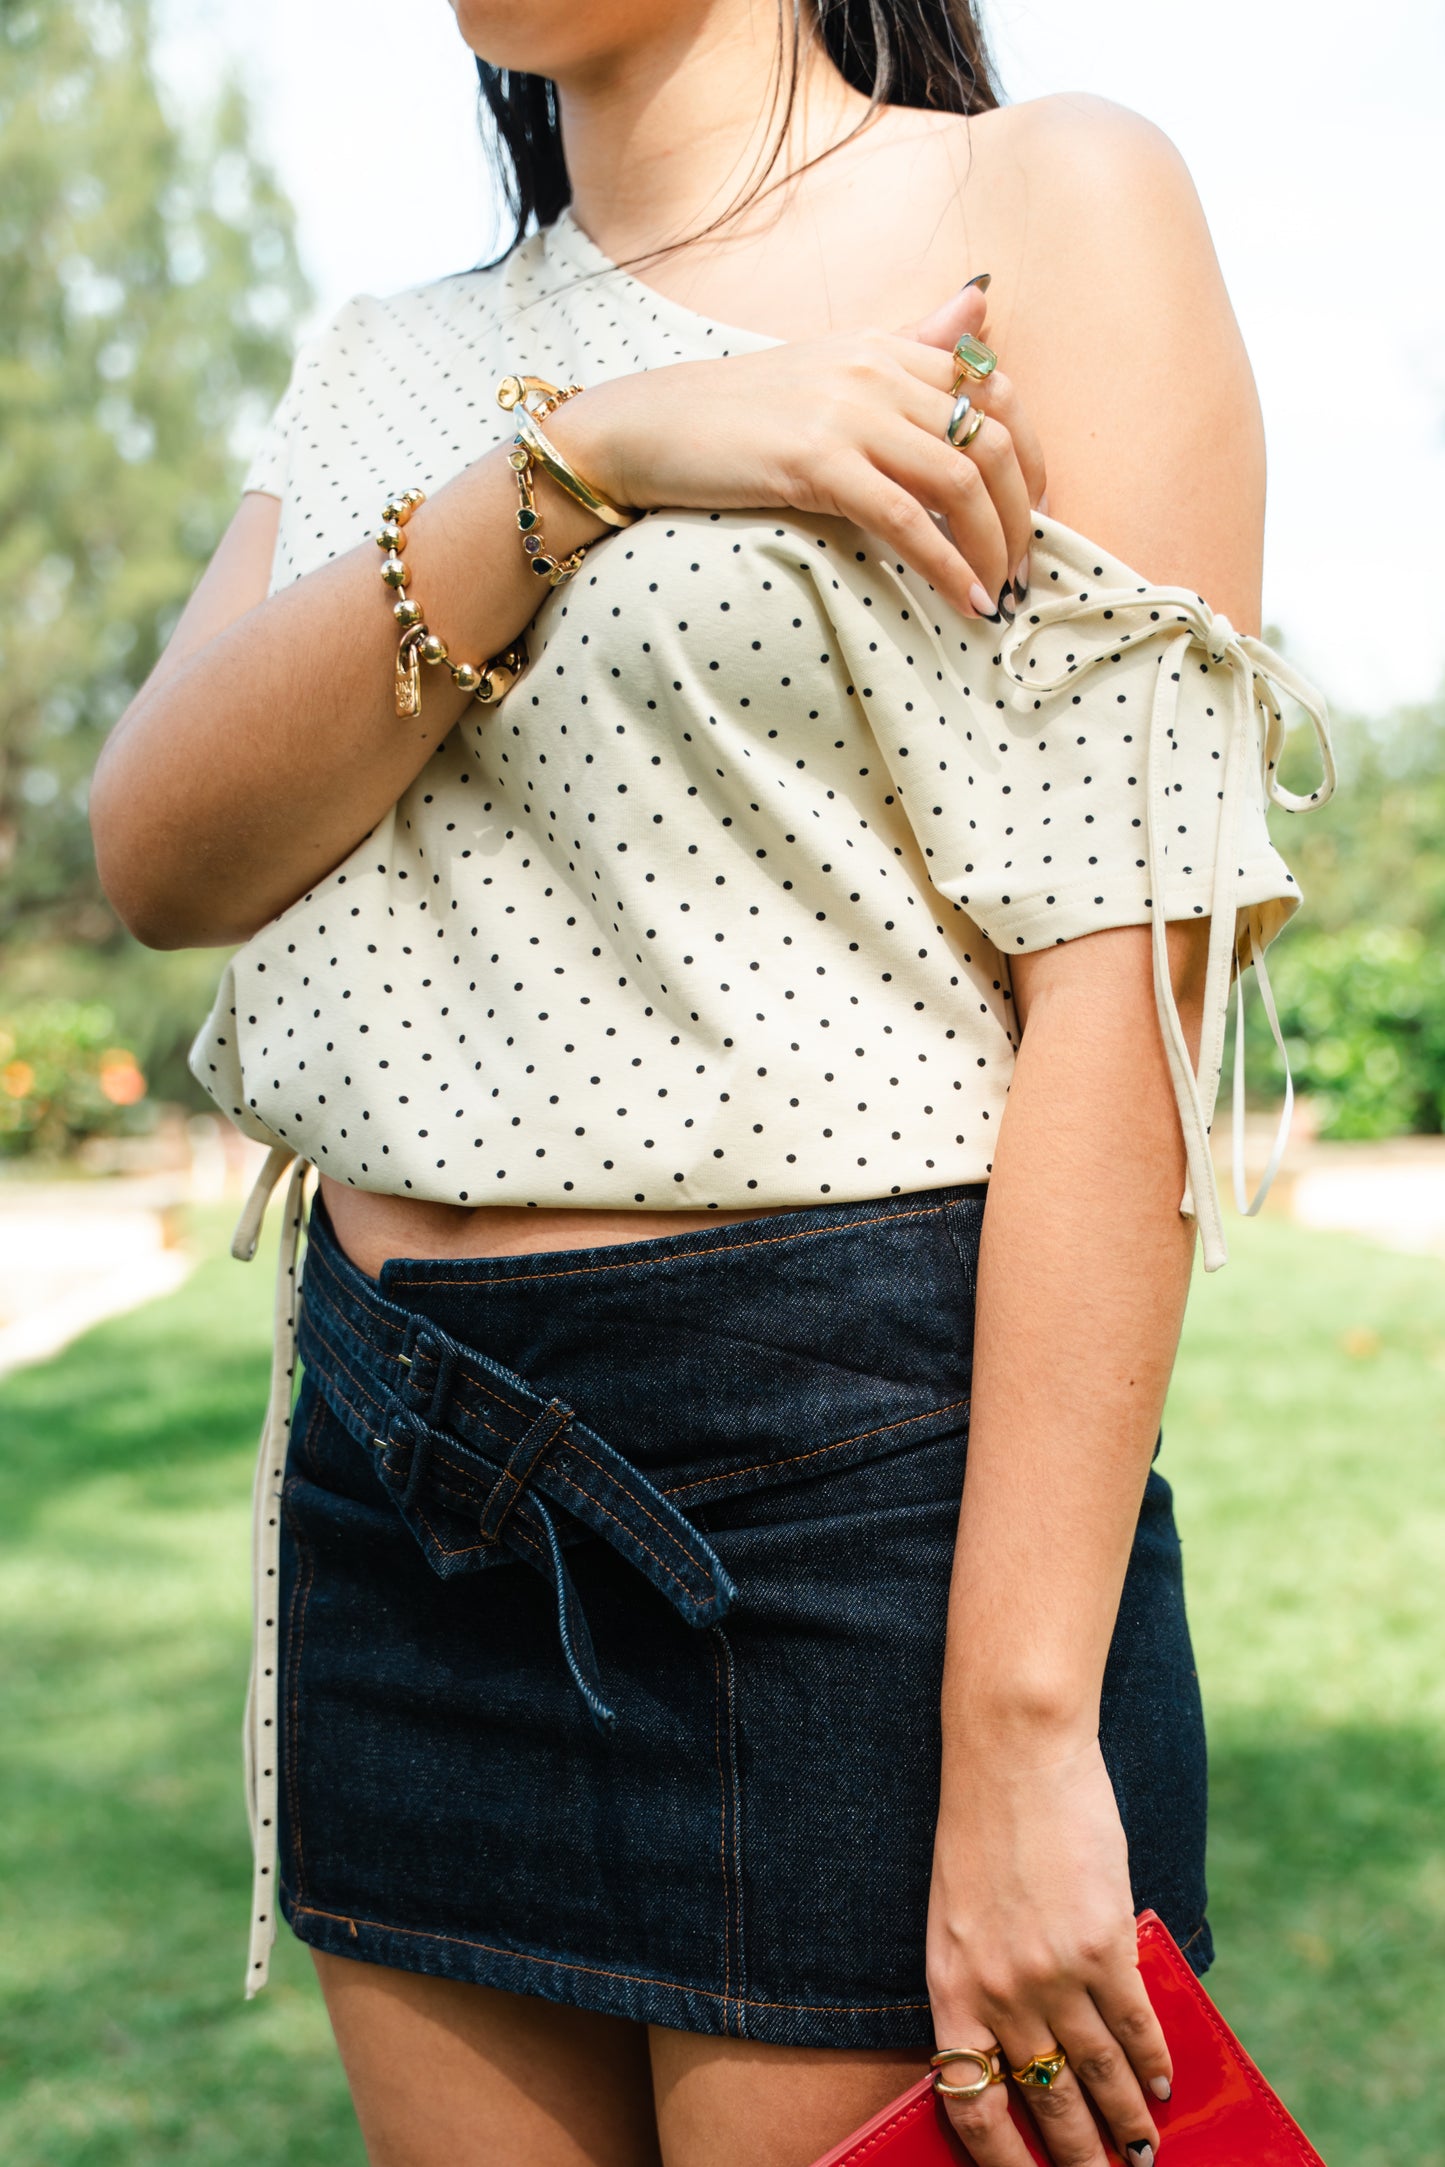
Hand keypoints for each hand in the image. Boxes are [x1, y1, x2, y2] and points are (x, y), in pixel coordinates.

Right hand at [551, 281, 1045, 620]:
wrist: (642, 429)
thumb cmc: (731, 416)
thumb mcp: (828, 368)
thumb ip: (909, 345)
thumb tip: (981, 307)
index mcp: (884, 346)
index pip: (996, 391)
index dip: (1032, 459)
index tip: (1031, 516)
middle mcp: (876, 370)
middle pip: (994, 440)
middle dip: (1023, 516)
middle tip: (1024, 572)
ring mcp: (846, 414)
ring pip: (962, 482)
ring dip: (995, 548)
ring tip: (998, 595)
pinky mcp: (814, 462)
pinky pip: (907, 520)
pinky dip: (947, 566)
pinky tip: (963, 601)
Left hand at [926, 1730, 1172, 2166]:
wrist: (1011, 1753)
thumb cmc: (979, 1827)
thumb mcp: (958, 1915)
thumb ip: (985, 1980)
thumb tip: (1024, 2043)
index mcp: (950, 1989)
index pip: (970, 2107)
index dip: (1001, 2159)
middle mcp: (1000, 1994)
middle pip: (1046, 2105)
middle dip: (1078, 2156)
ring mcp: (1055, 1973)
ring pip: (1100, 2077)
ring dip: (1126, 2124)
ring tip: (1142, 2152)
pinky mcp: (1104, 1944)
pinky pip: (1137, 2026)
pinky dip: (1155, 2063)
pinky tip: (1163, 2085)